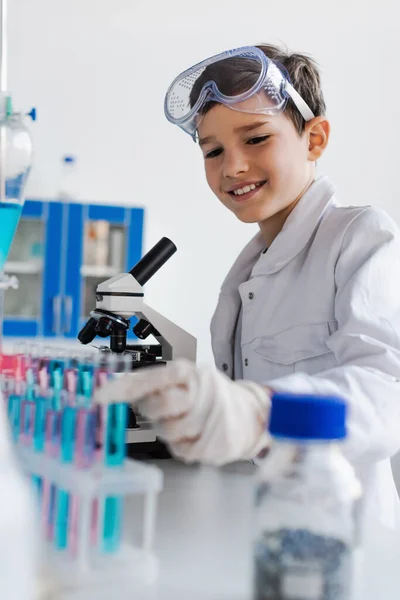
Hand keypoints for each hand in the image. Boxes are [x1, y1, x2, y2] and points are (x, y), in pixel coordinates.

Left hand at [95, 359, 270, 465]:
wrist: (250, 415)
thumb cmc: (212, 396)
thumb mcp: (187, 379)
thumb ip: (156, 383)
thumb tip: (117, 389)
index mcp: (190, 372)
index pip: (152, 377)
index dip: (124, 387)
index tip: (101, 396)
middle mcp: (201, 392)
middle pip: (159, 405)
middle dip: (152, 410)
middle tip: (159, 408)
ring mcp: (209, 419)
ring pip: (167, 431)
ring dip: (168, 429)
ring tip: (184, 420)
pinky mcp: (213, 444)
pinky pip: (180, 449)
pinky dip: (182, 444)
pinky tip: (195, 434)